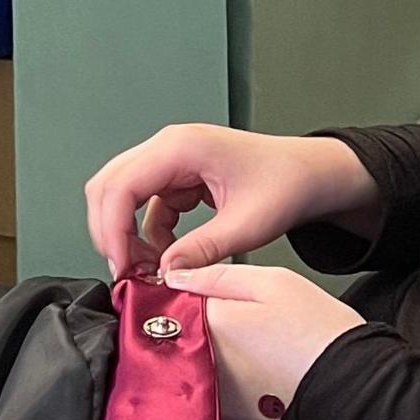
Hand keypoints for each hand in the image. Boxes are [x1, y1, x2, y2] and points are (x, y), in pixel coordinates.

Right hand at [85, 126, 380, 279]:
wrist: (310, 174)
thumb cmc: (286, 183)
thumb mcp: (247, 225)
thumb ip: (202, 250)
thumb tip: (165, 272)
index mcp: (181, 147)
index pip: (120, 186)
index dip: (112, 230)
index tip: (122, 266)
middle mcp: (169, 148)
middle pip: (109, 187)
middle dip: (110, 231)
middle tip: (126, 271)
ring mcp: (170, 162)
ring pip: (122, 196)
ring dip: (125, 233)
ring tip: (147, 268)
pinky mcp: (177, 179)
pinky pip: (144, 206)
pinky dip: (146, 233)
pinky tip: (165, 256)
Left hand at [162, 263, 363, 419]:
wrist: (350, 389)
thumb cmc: (317, 333)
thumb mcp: (273, 282)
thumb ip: (217, 276)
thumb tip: (177, 276)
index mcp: (209, 322)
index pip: (177, 303)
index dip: (198, 298)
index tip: (222, 302)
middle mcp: (203, 363)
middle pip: (186, 339)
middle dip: (208, 331)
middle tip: (250, 331)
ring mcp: (214, 397)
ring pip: (201, 370)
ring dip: (219, 361)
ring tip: (260, 357)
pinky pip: (220, 399)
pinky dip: (234, 390)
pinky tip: (262, 382)